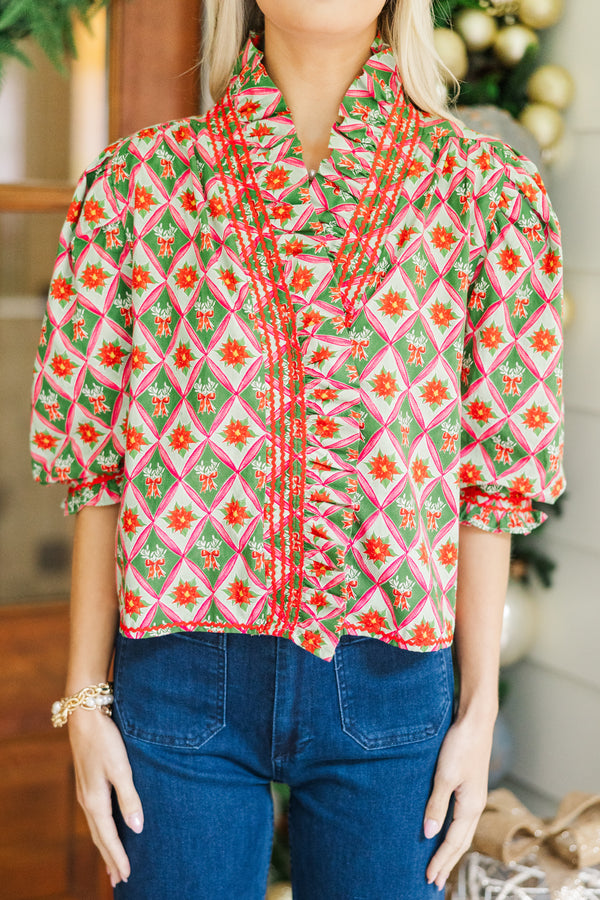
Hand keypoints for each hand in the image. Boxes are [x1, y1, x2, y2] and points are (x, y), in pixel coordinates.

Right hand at [68, 708, 143, 887]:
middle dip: (109, 858)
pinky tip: (106, 829)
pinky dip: (101, 830)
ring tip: (112, 863)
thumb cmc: (105, 740)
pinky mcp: (87, 783)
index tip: (127, 876)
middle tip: (118, 880)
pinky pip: (95, 816)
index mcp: (95, 800)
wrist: (84, 715)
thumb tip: (137, 828)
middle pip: (99, 837)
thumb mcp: (121, 768)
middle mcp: (87, 800)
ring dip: (104, 846)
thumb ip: (129, 798)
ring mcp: (85, 792)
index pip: (108, 838)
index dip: (118, 857)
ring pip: (96, 827)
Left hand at [423, 711, 494, 890]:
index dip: (440, 861)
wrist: (475, 721)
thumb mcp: (444, 776)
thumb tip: (429, 834)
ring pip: (463, 832)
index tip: (428, 878)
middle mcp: (475, 805)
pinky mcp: (470, 787)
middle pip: (461, 842)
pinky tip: (445, 832)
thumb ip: (436, 805)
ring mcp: (474, 796)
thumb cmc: (460, 745)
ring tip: (440, 865)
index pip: (453, 842)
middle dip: (448, 863)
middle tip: (434, 882)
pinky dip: (453, 833)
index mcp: (470, 806)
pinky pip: (461, 819)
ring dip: (451, 850)